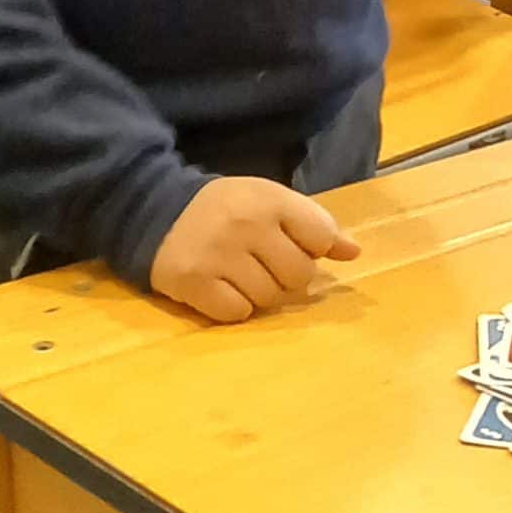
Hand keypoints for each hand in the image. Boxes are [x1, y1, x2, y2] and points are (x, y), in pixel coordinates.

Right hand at [148, 176, 360, 322]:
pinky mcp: (194, 283)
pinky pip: (238, 313)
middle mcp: (246, 225)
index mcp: (270, 199)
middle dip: (288, 277)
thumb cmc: (226, 208)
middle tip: (265, 264)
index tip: (295, 245)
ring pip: (269, 299)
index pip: (321, 236)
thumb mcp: (271, 202)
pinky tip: (221, 287)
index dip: (314, 248)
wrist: (157, 212)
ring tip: (241, 274)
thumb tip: (354, 253)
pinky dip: (234, 307)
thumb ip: (314, 224)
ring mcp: (219, 255)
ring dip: (260, 293)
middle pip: (299, 276)